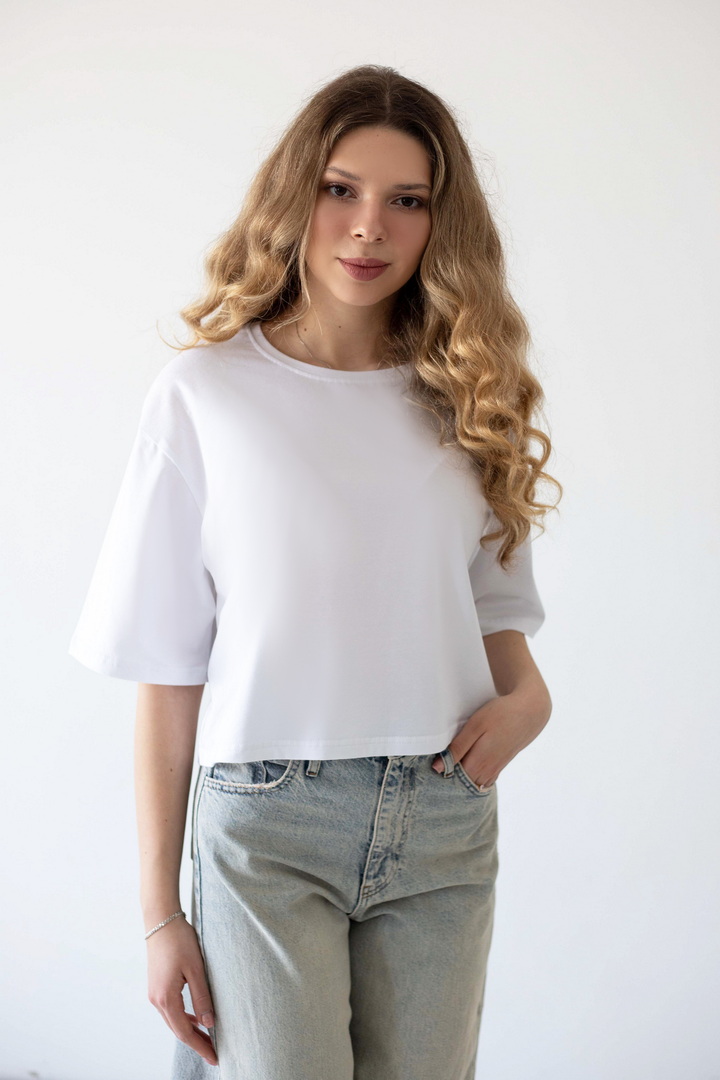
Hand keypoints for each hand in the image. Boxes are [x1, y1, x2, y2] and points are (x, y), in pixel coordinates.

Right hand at [146, 915, 217, 1066]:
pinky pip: (171, 1009)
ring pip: (174, 1021)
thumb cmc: (179, 940)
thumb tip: (210, 1024)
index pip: (184, 1032)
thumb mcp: (196, 969)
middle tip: (214, 1053)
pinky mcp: (157, 986)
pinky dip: (184, 1017)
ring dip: (190, 1031)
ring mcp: (154, 993)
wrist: (161, 920)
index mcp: (166, 998)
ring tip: (208, 1039)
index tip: (215, 1057)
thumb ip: (202, 998)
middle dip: (196, 1042)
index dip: (200, 1046)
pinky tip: (196, 1019)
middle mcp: (156, 1000)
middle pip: (178, 1030)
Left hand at [433, 689, 549, 787]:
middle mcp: (487, 771)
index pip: (452, 780)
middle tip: (434, 771)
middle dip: (448, 781)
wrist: (530, 712)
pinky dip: (472, 778)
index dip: (439, 777)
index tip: (428, 771)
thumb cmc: (500, 714)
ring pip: (472, 783)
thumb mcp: (475, 726)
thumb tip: (437, 767)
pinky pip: (482, 779)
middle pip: (462, 784)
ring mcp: (495, 769)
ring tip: (448, 768)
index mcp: (478, 762)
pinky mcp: (500, 765)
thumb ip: (457, 747)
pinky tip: (465, 769)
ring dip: (460, 779)